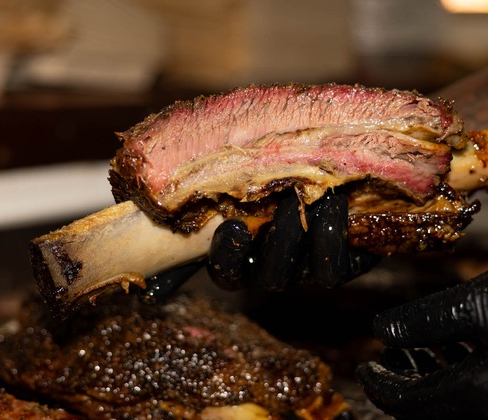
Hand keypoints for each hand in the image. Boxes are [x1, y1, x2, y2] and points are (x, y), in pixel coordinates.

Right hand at [138, 188, 379, 303]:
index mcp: (239, 259)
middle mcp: (273, 267)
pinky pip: (348, 261)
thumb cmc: (252, 182)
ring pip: (314, 271)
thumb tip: (140, 260)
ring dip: (317, 237)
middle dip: (279, 243)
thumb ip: (183, 218)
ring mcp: (310, 266)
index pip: (227, 271)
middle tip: (284, 206)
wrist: (311, 166)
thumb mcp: (213, 196)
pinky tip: (341, 203)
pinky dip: (345, 235)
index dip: (228, 255)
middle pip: (273, 275)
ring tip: (321, 200)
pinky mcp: (348, 258)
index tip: (231, 227)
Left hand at [356, 252, 487, 418]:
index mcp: (477, 400)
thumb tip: (382, 330)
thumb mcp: (485, 300)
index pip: (406, 404)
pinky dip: (468, 377)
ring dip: (435, 378)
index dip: (379, 383)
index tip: (364, 364)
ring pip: (462, 406)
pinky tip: (468, 346)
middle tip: (390, 355)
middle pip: (432, 411)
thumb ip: (426, 320)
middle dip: (405, 382)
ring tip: (423, 346)